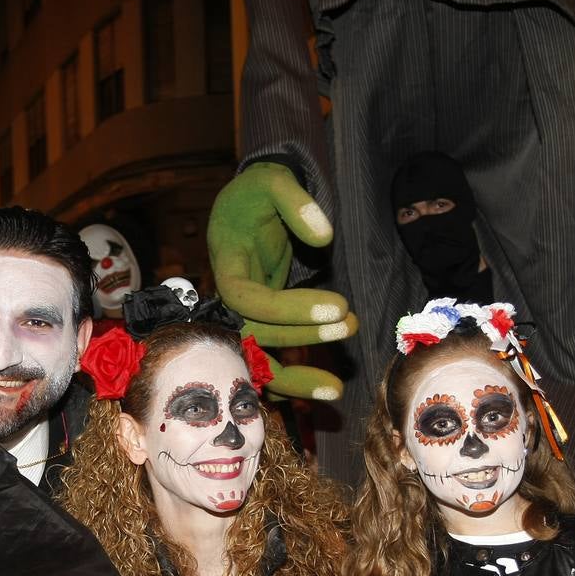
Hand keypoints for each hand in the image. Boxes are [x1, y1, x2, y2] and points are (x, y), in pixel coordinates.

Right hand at [208, 162, 358, 400]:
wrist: (246, 206)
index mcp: (224, 265)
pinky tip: (316, 395)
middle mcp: (226, 299)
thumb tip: (324, 238)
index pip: (245, 299)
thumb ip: (295, 202)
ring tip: (337, 386)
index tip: (336, 305)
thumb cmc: (257, 193)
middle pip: (251, 336)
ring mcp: (239, 318)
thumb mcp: (271, 180)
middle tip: (349, 324)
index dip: (287, 309)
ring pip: (255, 364)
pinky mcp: (256, 327)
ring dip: (294, 380)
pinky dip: (288, 386)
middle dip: (301, 338)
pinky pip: (265, 365)